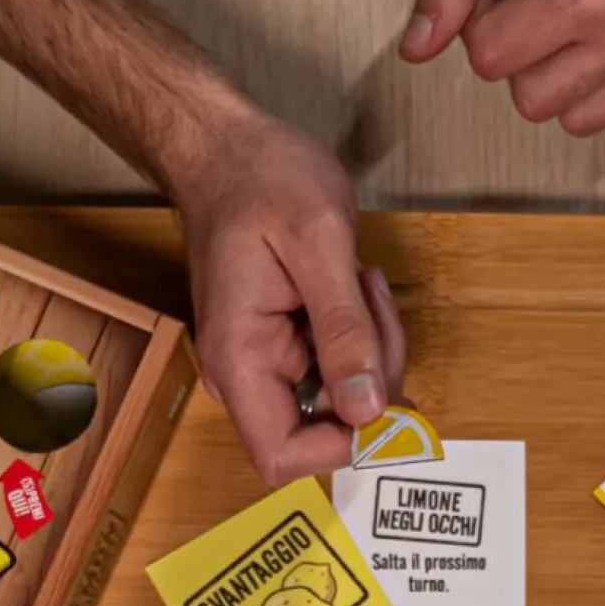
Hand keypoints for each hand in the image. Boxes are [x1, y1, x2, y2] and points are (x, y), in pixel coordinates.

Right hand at [172, 109, 406, 485]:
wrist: (225, 149)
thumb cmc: (260, 180)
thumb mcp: (317, 243)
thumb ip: (344, 331)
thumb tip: (368, 410)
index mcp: (240, 362)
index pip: (282, 456)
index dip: (339, 445)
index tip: (379, 390)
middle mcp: (246, 376)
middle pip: (323, 431)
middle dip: (370, 382)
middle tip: (374, 306)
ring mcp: (265, 365)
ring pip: (340, 402)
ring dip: (371, 355)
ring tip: (362, 285)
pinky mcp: (285, 350)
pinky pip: (337, 370)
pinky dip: (361, 339)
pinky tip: (354, 289)